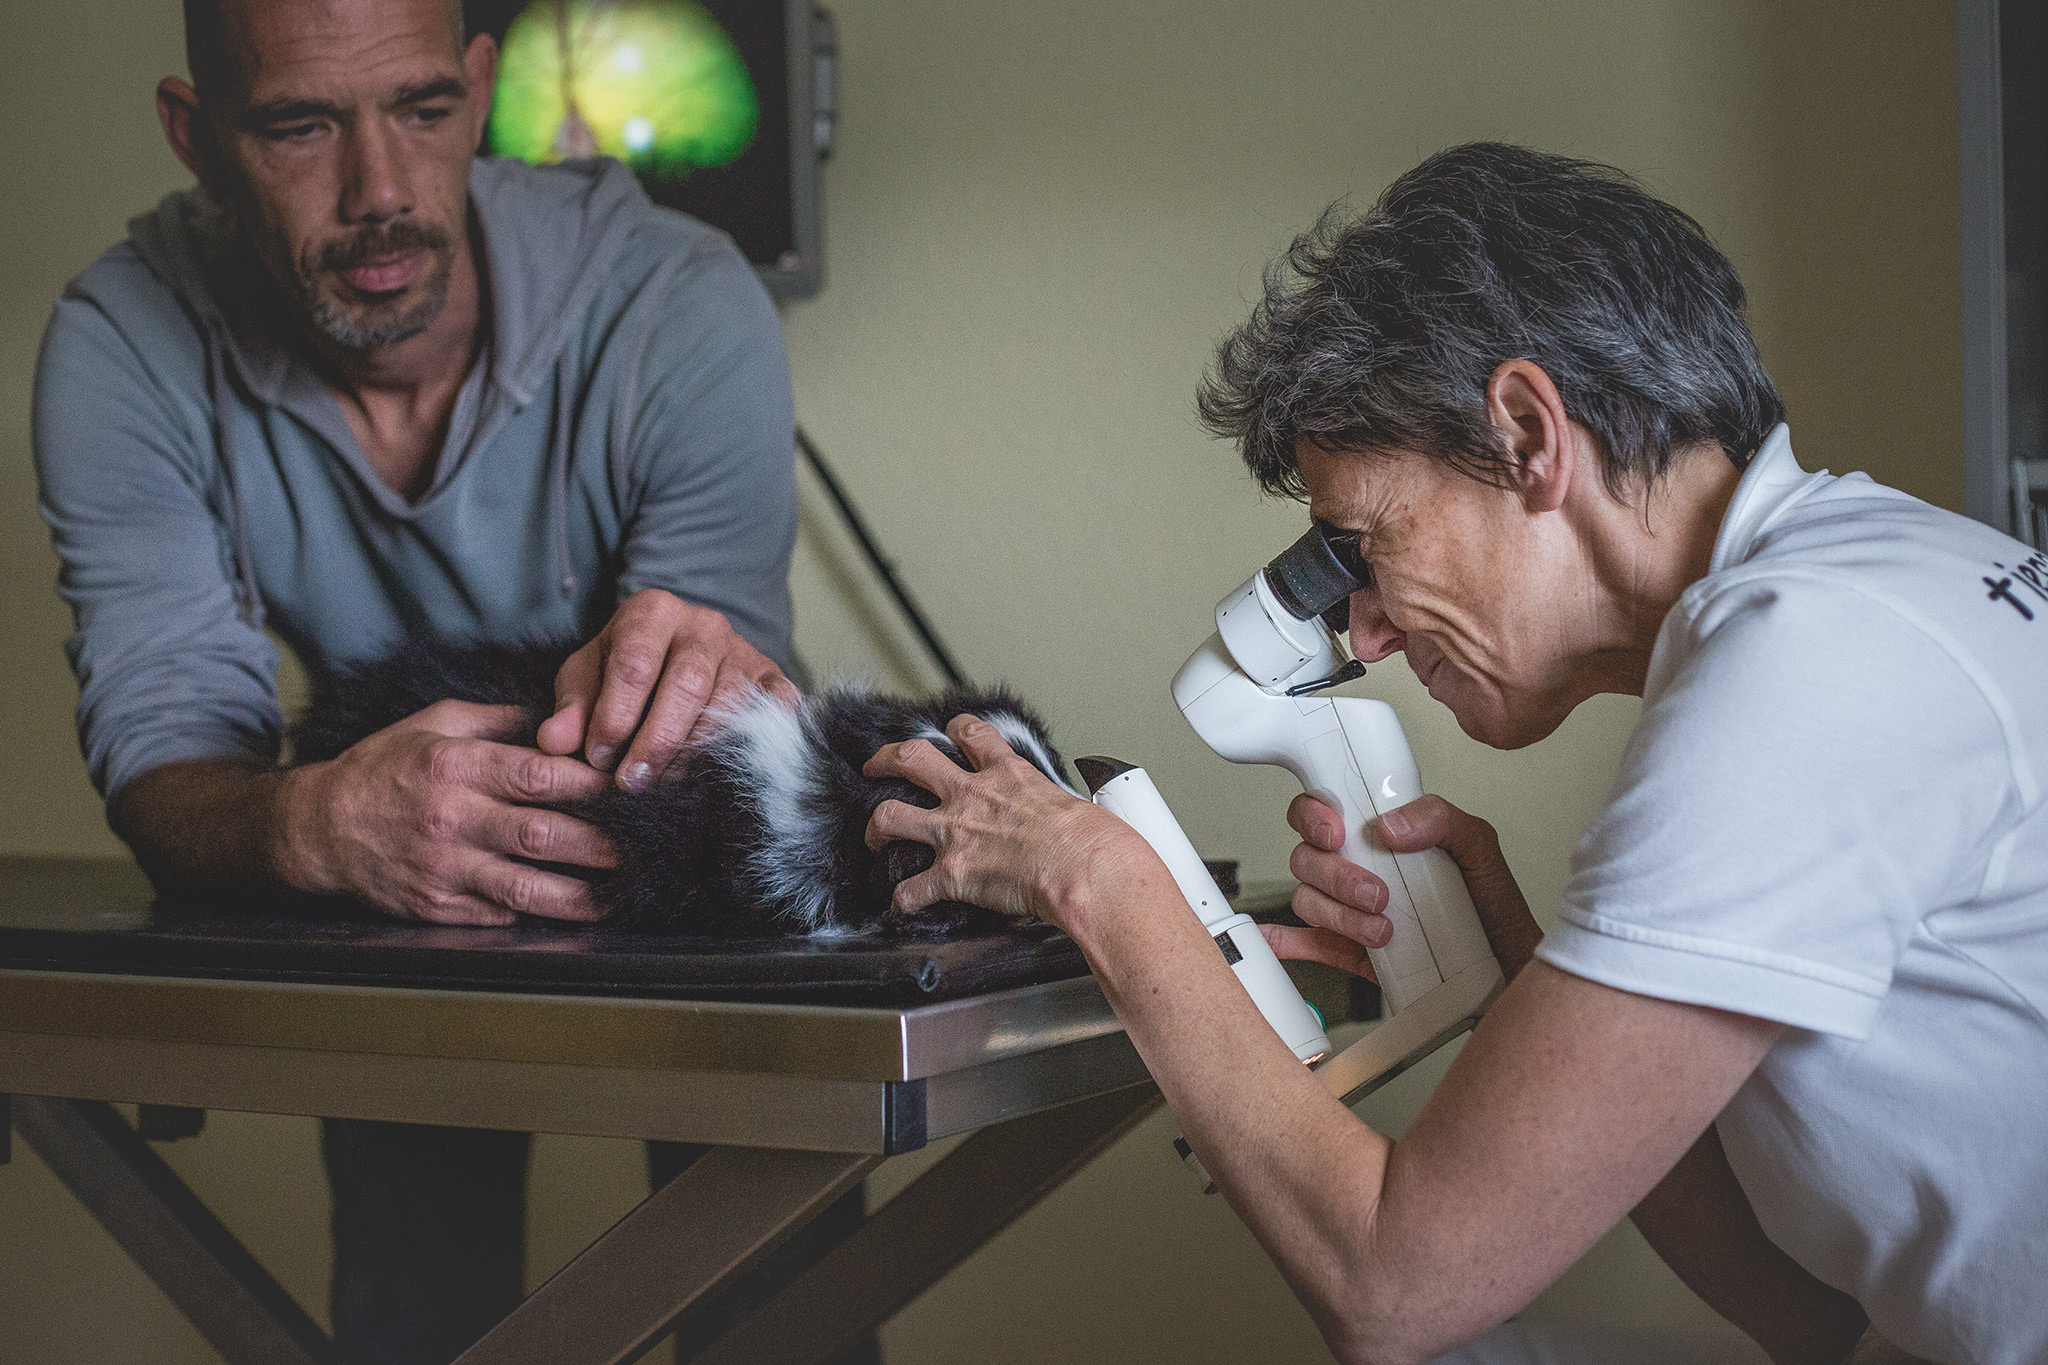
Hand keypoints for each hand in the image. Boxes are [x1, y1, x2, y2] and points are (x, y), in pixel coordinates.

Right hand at [277, 700, 616, 925]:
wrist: (318, 828)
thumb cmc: (384, 767)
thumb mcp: (434, 723)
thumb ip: (499, 721)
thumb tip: (561, 716)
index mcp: (453, 767)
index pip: (536, 776)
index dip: (590, 784)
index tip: (629, 785)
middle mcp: (451, 820)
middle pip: (541, 834)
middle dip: (601, 843)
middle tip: (647, 845)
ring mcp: (444, 869)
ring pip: (526, 887)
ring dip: (582, 894)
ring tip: (625, 893)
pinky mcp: (437, 908)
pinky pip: (498, 913)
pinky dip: (538, 913)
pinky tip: (576, 912)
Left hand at [535, 589, 798, 789]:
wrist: (680, 653)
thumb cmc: (624, 670)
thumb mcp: (587, 678)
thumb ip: (570, 708)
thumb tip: (553, 744)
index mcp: (651, 612)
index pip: (634, 665)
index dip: (615, 718)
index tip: (598, 760)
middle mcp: (704, 625)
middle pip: (687, 685)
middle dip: (657, 742)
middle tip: (634, 784)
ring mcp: (745, 651)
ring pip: (731, 705)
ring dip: (698, 754)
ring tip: (669, 788)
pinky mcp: (774, 679)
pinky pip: (775, 714)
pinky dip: (754, 746)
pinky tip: (722, 776)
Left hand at [861, 715, 1145, 927]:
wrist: (1086, 870)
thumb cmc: (1095, 842)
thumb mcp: (1077, 802)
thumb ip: (1058, 805)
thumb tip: (1073, 819)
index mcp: (1008, 775)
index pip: (972, 735)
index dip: (954, 730)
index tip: (948, 734)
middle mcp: (972, 796)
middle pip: (912, 759)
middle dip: (886, 760)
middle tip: (876, 766)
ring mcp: (956, 833)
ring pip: (891, 815)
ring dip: (876, 828)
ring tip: (873, 837)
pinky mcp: (952, 875)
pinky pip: (911, 889)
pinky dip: (902, 899)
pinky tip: (901, 904)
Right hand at [1264, 793, 1543, 979]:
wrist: (1504, 968)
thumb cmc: (1490, 906)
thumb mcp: (1477, 847)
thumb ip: (1440, 819)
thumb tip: (1391, 825)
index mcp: (1377, 834)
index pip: (1322, 809)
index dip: (1315, 815)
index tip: (1337, 832)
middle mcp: (1355, 866)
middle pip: (1306, 857)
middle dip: (1338, 876)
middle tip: (1378, 893)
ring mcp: (1346, 909)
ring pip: (1307, 900)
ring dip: (1339, 916)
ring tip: (1383, 930)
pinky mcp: (1345, 950)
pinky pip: (1303, 943)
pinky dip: (1286, 942)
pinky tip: (1282, 941)